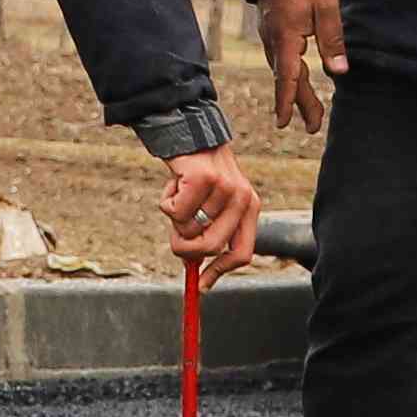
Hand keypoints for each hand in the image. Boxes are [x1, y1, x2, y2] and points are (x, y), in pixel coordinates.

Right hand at [164, 146, 262, 283]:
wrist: (189, 132)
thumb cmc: (199, 173)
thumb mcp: (213, 203)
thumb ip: (209, 231)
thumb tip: (193, 268)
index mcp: (250, 207)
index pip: (242, 253)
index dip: (219, 272)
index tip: (201, 284)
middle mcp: (243, 198)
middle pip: (212, 247)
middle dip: (186, 249)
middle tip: (175, 239)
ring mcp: (224, 188)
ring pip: (188, 227)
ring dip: (174, 217)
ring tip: (179, 195)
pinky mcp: (202, 178)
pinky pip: (174, 211)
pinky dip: (165, 202)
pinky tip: (174, 183)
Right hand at [257, 0, 344, 134]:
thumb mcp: (326, 7)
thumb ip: (333, 39)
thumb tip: (339, 71)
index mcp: (286, 37)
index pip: (286, 77)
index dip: (286, 102)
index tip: (284, 123)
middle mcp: (274, 41)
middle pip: (286, 79)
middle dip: (298, 104)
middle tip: (313, 127)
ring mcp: (271, 36)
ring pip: (283, 71)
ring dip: (295, 91)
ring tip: (311, 111)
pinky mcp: (273, 31)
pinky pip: (281, 60)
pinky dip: (290, 76)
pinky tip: (298, 81)